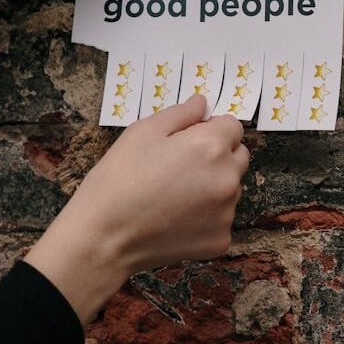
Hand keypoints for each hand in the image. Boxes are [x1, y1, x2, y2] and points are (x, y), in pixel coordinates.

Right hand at [23, 95, 248, 324]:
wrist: (104, 237)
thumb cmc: (118, 178)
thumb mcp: (142, 132)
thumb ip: (181, 114)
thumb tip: (203, 103)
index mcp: (211, 146)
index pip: (233, 126)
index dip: (211, 129)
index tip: (188, 140)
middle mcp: (228, 178)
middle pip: (238, 157)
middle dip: (219, 155)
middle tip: (181, 166)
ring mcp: (227, 212)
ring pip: (231, 189)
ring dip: (214, 186)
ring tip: (175, 195)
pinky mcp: (221, 240)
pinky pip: (221, 219)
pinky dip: (206, 218)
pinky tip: (176, 219)